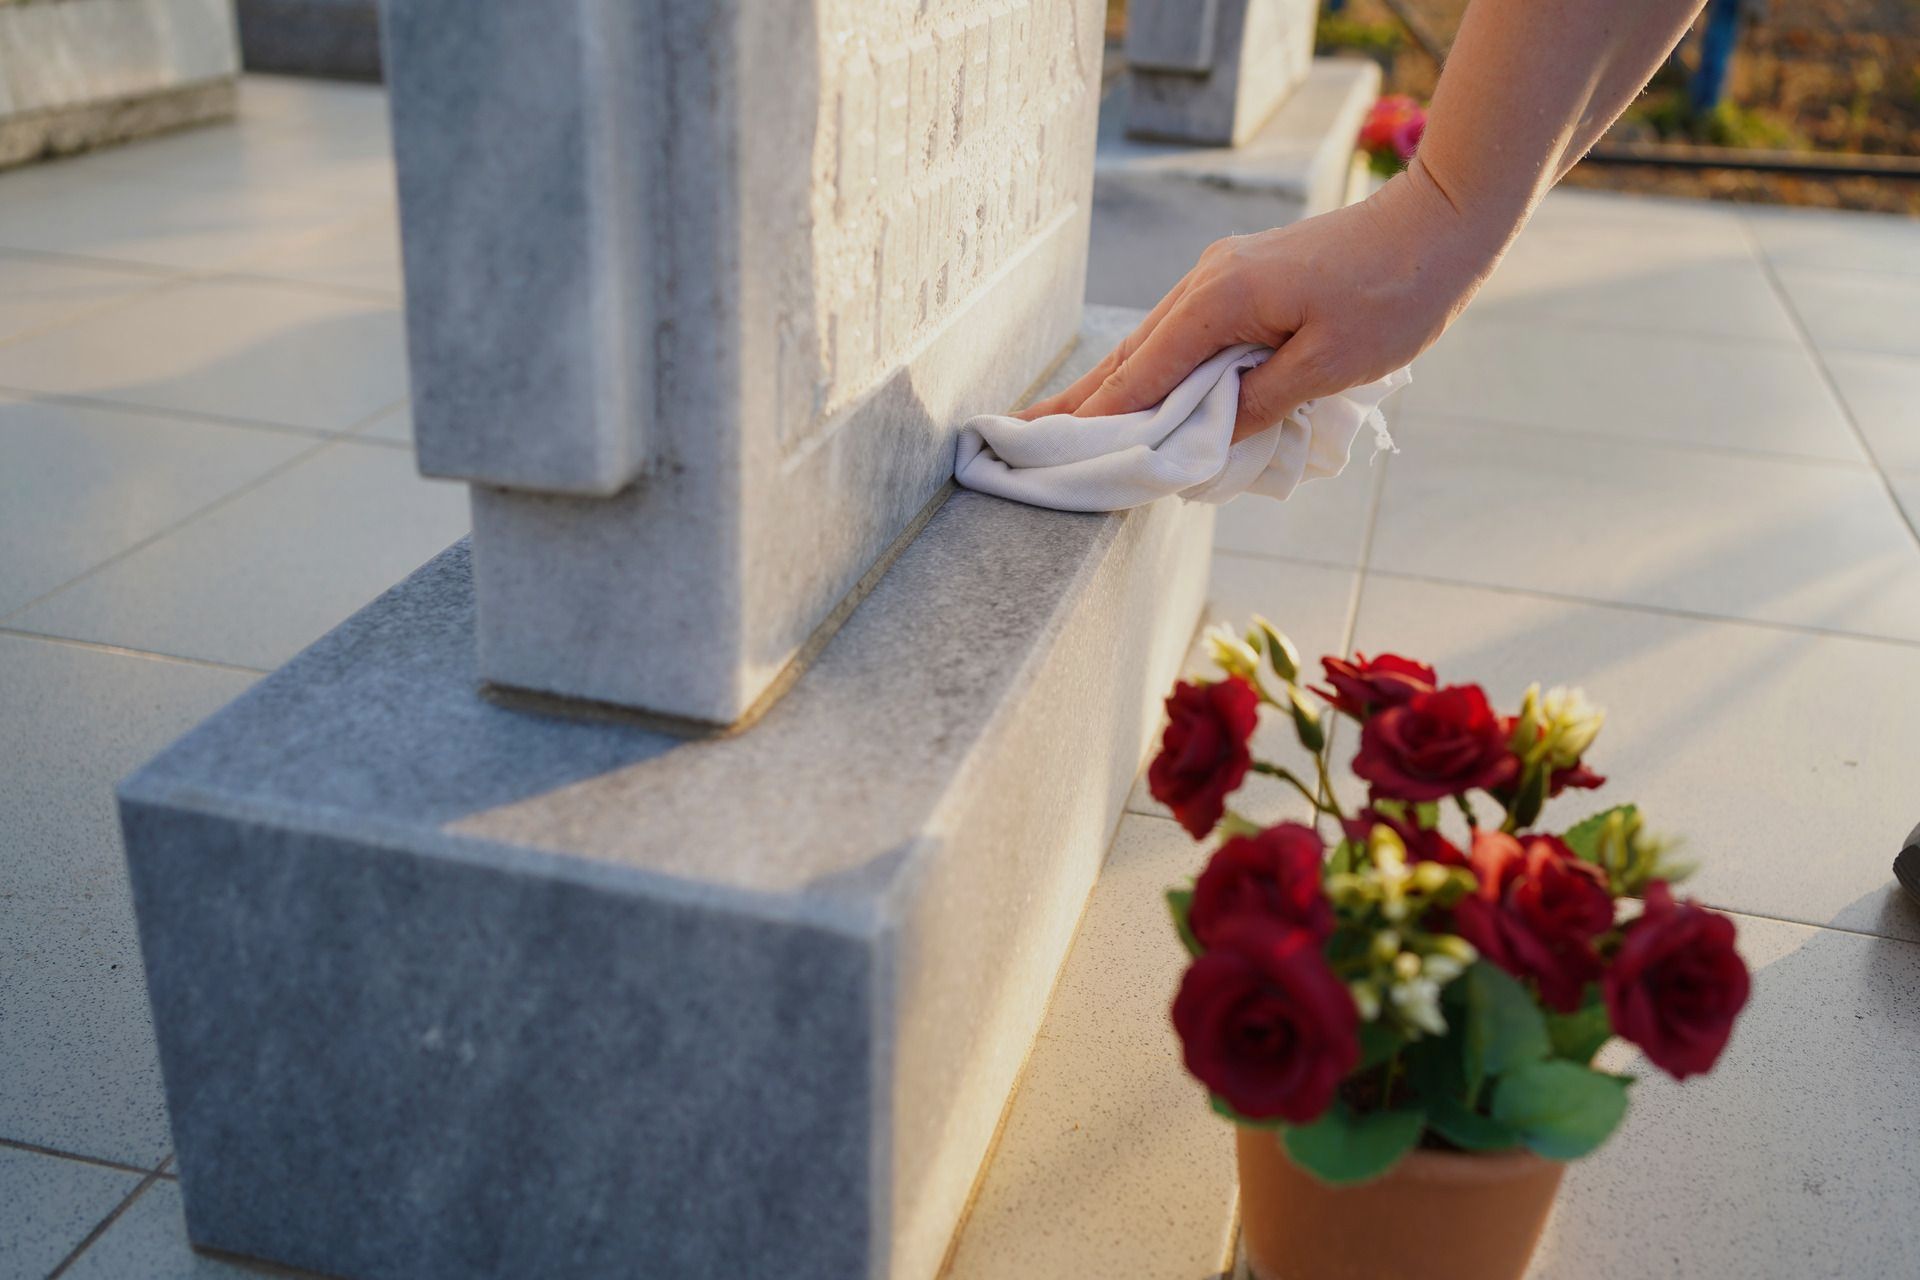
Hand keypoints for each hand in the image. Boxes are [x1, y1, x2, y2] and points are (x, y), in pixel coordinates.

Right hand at [1021, 163, 1512, 441]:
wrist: (1441, 224)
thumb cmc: (1396, 294)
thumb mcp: (1328, 364)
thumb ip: (1257, 402)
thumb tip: (1201, 438)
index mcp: (1220, 300)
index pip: (1142, 375)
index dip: (1096, 422)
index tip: (1049, 458)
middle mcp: (1207, 283)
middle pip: (1129, 355)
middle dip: (1079, 402)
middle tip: (1022, 440)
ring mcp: (1222, 277)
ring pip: (1152, 344)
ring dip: (1110, 387)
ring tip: (1061, 423)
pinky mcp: (1243, 280)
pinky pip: (1182, 335)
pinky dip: (1152, 369)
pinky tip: (1137, 392)